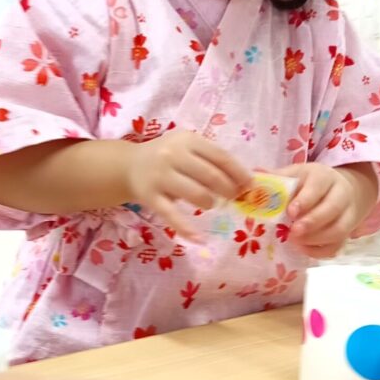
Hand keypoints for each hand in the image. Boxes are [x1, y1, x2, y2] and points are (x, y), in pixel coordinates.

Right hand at [125, 132, 252, 240]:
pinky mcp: (150, 197)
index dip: (238, 172)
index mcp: (187, 140)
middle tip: (232, 197)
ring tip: (210, 204)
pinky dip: (187, 229)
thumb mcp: (187, 147)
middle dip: (228, 189)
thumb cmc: (167, 157)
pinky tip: (199, 239)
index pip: (220, 156)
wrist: (129, 166)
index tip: (250, 185)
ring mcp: (160, 176)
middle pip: (210, 175)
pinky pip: (172, 215)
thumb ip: (211, 159)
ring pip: (196, 194)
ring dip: (210, 203)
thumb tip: (244, 182)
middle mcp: (172, 155)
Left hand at [277, 163, 374, 257]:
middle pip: (332, 209)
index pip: (318, 187)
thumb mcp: (295, 174)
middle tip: (292, 232)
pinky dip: (320, 251)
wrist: (339, 189)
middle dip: (312, 223)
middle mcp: (340, 194)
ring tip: (295, 241)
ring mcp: (348, 214)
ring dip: (316, 239)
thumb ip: (277, 176)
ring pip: (340, 229)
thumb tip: (254, 173)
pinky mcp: (347, 233)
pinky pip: (338, 246)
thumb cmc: (309, 182)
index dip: (304, 200)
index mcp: (323, 177)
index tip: (290, 212)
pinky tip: (303, 249)